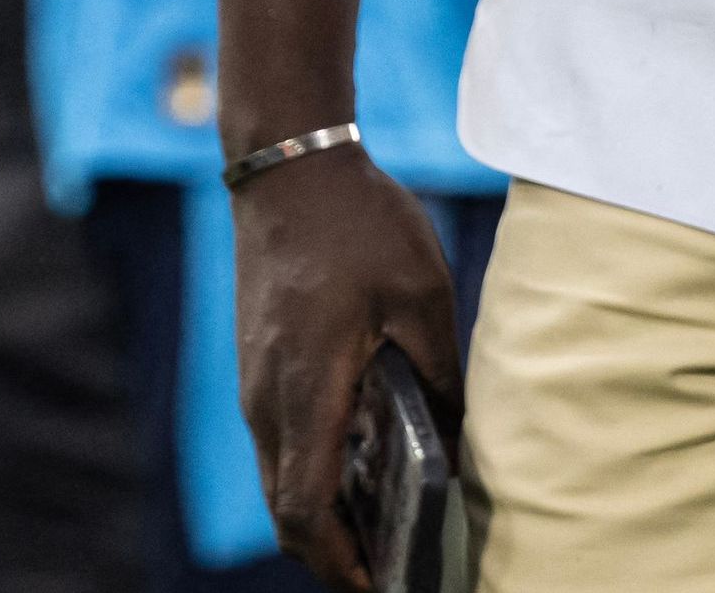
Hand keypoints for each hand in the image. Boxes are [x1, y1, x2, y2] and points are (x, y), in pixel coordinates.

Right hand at [231, 143, 461, 590]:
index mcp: (304, 390)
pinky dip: (313, 476)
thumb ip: (440, 377)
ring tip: (386, 528)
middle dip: (335, 554)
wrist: (288, 163)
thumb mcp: (422, 296)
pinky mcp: (258, 367)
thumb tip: (459, 445)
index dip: (342, 564)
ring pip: (280, 481)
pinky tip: (363, 464)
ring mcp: (254, 385)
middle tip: (394, 569)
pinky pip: (280, 446)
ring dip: (323, 516)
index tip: (383, 586)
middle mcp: (266, 400)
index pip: (305, 512)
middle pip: (286, 513)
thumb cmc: (358, 223)